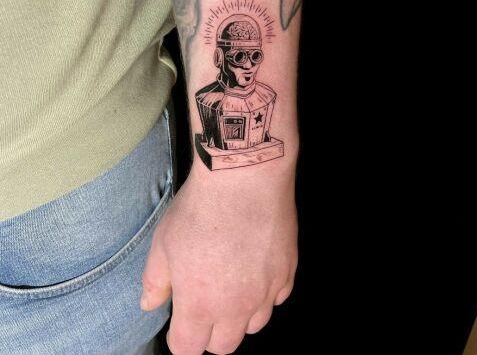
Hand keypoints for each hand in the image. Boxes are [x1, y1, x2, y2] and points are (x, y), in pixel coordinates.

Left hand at [140, 167, 297, 353]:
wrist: (242, 179)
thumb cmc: (201, 209)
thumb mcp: (163, 243)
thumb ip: (154, 281)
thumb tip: (149, 304)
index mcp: (199, 305)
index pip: (188, 349)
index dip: (181, 339)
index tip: (180, 323)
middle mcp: (236, 307)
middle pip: (224, 345)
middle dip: (210, 334)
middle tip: (205, 306)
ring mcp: (266, 290)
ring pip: (255, 325)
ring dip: (241, 316)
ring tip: (232, 287)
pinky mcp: (287, 270)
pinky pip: (278, 297)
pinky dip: (267, 293)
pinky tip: (256, 270)